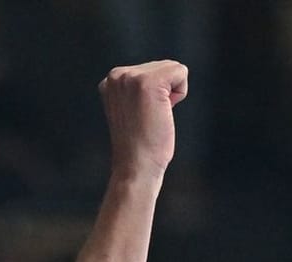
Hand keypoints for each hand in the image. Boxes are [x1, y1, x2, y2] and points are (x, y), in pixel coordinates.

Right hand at [99, 60, 187, 184]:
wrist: (135, 166)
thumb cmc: (138, 142)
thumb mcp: (130, 107)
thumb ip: (135, 88)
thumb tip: (158, 75)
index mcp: (109, 80)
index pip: (152, 69)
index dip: (154, 94)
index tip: (139, 114)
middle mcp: (116, 75)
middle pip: (164, 65)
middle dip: (164, 91)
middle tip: (147, 117)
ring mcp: (131, 78)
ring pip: (173, 68)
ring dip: (171, 94)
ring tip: (153, 115)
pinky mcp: (149, 82)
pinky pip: (181, 72)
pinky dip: (179, 93)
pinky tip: (162, 112)